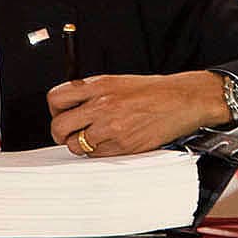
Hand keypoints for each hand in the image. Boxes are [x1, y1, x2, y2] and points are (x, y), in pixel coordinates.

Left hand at [47, 71, 231, 155]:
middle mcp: (101, 106)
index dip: (55, 110)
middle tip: (70, 133)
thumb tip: (70, 108)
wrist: (182, 100)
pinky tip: (111, 142)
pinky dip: (99, 152)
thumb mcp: (117, 82)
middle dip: (61, 133)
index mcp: (98, 85)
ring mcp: (111, 127)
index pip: (56, 99)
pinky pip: (96, 155)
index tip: (62, 114)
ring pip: (76, 146)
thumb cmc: (153, 92)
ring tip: (96, 138)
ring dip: (81, 145)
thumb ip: (91, 93)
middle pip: (59, 127)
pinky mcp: (122, 145)